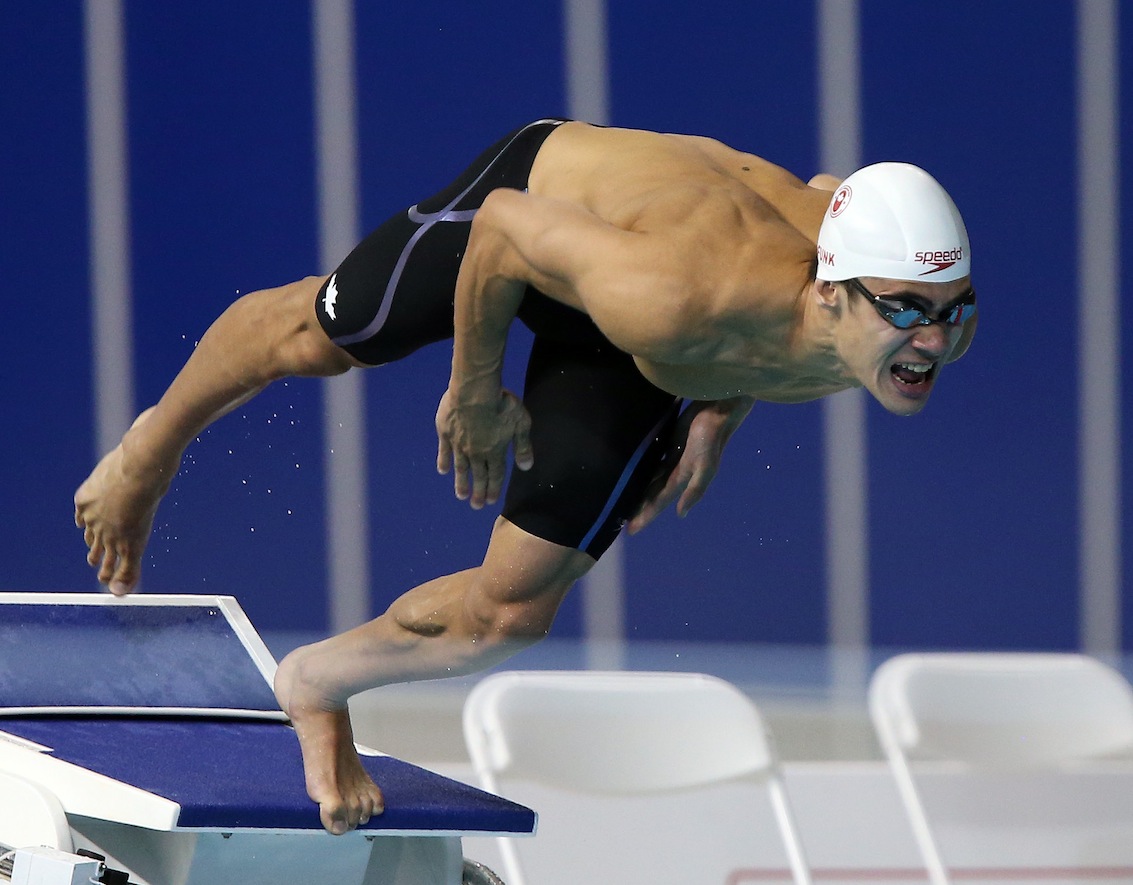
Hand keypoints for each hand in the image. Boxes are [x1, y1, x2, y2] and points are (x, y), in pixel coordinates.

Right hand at [435, 386, 533, 508]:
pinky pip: (444, 452)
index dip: (494, 488)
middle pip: (478, 475)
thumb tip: (526, 467)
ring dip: (461, 482)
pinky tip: (443, 471)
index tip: (490, 501)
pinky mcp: (445, 432)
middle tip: (476, 506)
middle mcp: (476, 452)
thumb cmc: (501, 404)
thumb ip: (523, 446)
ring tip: (461, 495)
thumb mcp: (521, 423)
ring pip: (461, 468)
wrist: (474, 390)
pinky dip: (444, 462)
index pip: (496, 474)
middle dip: (478, 492)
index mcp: (495, 451)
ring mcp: (459, 444)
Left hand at [627, 396, 753, 533]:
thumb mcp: (706, 466)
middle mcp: (676, 471)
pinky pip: (653, 460)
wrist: (718, 408)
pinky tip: (633, 472)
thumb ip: (695, 489)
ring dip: (640, 490)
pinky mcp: (670, 441)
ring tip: (624, 501)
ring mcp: (672, 457)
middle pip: (652, 494)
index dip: (646, 516)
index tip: (630, 531)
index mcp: (682, 479)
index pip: (659, 502)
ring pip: (651, 479)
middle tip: (620, 521)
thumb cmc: (711, 437)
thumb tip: (681, 513)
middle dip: (640, 508)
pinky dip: (644, 469)